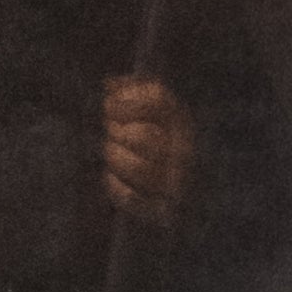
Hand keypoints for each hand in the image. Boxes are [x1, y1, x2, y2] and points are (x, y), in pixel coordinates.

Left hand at [100, 77, 194, 225]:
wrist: (175, 196)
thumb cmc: (150, 142)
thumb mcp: (145, 112)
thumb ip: (129, 92)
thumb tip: (109, 83)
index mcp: (181, 119)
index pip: (158, 101)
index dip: (125, 102)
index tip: (108, 106)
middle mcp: (184, 149)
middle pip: (144, 137)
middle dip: (117, 133)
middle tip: (110, 132)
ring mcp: (176, 181)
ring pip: (139, 168)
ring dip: (115, 157)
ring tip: (110, 152)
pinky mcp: (161, 209)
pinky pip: (131, 197)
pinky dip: (114, 186)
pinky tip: (111, 176)